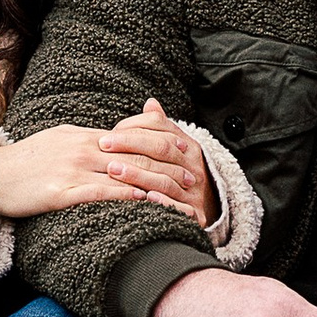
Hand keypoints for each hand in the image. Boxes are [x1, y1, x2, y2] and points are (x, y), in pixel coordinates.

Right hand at [0, 122, 169, 222]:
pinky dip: (125, 197)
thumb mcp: (60, 140)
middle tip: (193, 180)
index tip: (185, 153)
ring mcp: (72, 170)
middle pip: (137, 157)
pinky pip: (99, 194)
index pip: (133, 139)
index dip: (163, 146)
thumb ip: (89, 140)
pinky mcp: (60, 192)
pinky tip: (144, 203)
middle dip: (169, 169)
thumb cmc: (26, 161)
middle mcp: (84, 149)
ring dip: (157, 189)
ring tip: (180, 199)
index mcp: (85, 136)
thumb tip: (113, 140)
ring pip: (125, 177)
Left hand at [97, 95, 215, 226]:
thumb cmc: (182, 174)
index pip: (159, 126)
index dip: (133, 126)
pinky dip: (161, 201)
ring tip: (113, 169)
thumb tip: (150, 103)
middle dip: (129, 145)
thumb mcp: (177, 149)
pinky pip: (177, 206)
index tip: (110, 132)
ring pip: (165, 177)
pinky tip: (143, 197)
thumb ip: (161, 128)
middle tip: (104, 145)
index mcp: (187, 145)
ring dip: (137, 173)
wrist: (212, 208)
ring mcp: (193, 189)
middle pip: (160, 148)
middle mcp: (192, 164)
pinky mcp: (193, 213)